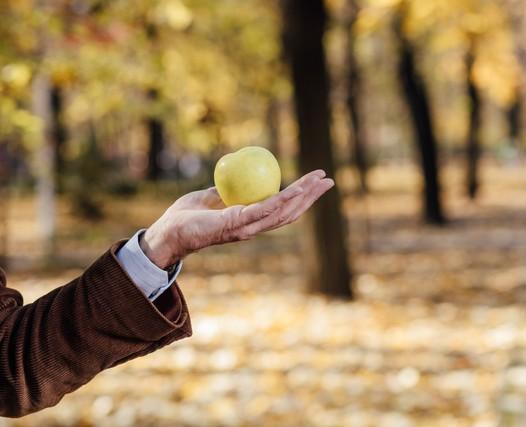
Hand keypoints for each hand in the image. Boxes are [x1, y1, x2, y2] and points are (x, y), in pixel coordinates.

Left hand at [140, 170, 333, 268]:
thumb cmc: (185, 216)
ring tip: (319, 181)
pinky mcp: (237, 224)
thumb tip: (237, 175)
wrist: (167, 231)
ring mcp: (247, 228)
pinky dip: (283, 198)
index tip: (314, 182)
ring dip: (304, 196)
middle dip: (311, 197)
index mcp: (249, 221)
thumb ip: (225, 191)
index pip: (281, 209)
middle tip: (327, 180)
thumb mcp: (209, 196)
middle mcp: (253, 227)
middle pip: (290, 212)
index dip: (301, 198)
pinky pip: (265, 208)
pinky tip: (297, 186)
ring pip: (283, 211)